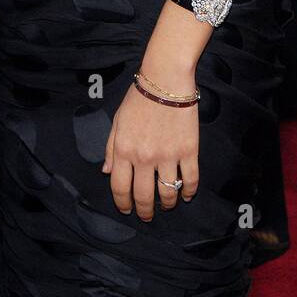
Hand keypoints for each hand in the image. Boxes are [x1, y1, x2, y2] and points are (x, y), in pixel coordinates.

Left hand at [103, 83, 198, 219]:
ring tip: (167, 205)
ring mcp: (168, 155)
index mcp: (124, 149)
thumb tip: (106, 171)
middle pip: (143, 195)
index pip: (120, 186)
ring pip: (168, 192)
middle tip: (146, 216)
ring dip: (167, 204)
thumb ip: (110, 148)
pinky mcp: (188, 151)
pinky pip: (190, 180)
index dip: (122, 203)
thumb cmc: (138, 98)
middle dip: (144, 211)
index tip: (126, 209)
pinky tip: (186, 195)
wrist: (165, 80)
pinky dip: (189, 192)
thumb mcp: (117, 121)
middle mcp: (144, 157)